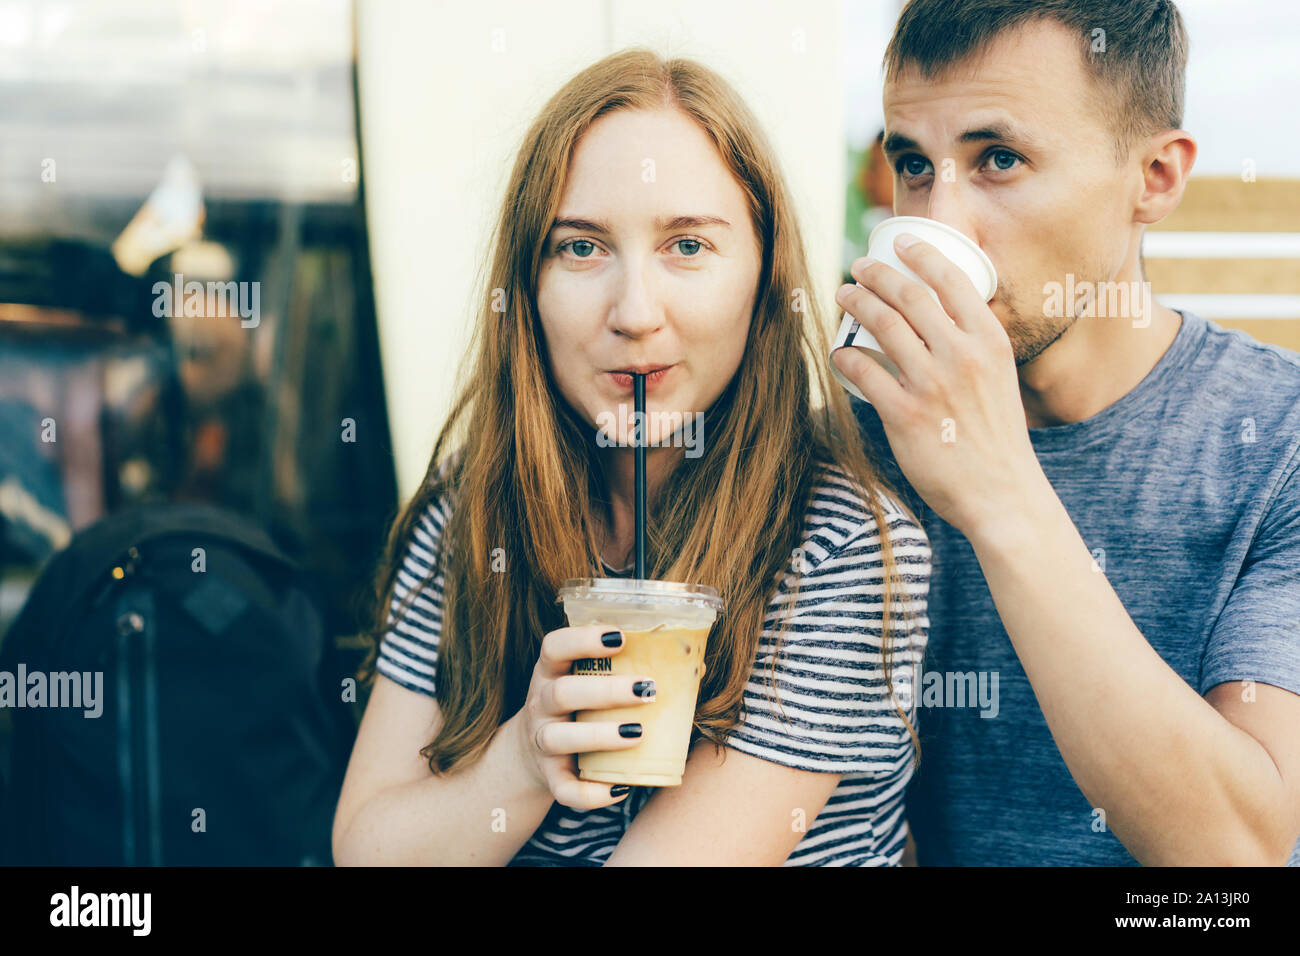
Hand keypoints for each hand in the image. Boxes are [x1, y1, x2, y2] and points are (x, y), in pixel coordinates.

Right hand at [514, 625, 656, 810]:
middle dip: (605, 691)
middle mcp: (541, 704)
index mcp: (551, 671)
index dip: (582, 639)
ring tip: (638, 734)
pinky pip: (564, 790)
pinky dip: (590, 794)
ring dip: (599, 736)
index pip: (554, 646)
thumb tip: (694, 661)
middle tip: (647, 690)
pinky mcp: (549, 777)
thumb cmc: (579, 705)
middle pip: (561, 693)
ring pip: (558, 738)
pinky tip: (620, 787)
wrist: (531, 751)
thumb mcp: (587, 679)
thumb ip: (628, 666)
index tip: (620, 637)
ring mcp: (541, 741)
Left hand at [831, 233, 1046, 540]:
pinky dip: (846, 354)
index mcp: (989, 340)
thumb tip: (941, 315)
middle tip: (857, 268)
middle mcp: (962, 355)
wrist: (1002, 491)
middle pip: (909, 295)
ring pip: (882, 324)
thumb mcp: (999, 376)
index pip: (951, 279)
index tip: (899, 242)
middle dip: (876, 273)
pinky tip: (840, 350)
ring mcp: (932, 384)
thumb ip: (974, 344)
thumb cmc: (996, 434)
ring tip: (843, 295)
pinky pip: (864, 371)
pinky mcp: (905, 414)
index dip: (920, 253)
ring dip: (856, 302)